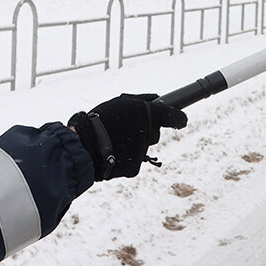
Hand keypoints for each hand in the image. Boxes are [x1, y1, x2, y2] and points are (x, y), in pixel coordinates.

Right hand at [69, 93, 186, 180]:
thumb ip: (142, 99)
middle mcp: (147, 132)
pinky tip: (112, 151)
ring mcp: (141, 151)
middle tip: (125, 128)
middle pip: (154, 133)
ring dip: (132, 144)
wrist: (83, 145)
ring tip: (113, 139)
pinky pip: (134, 160)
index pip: (172, 116)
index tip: (182, 119)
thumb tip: (158, 98)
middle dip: (145, 131)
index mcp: (145, 113)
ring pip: (142, 147)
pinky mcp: (134, 167)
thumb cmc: (100, 119)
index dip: (179, 118)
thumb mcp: (120, 102)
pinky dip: (125, 156)